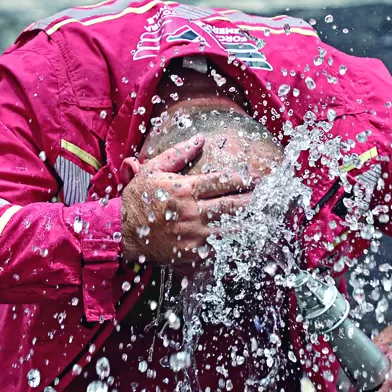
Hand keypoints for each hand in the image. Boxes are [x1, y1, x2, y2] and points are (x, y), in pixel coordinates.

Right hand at [119, 134, 253, 265]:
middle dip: (254, 200)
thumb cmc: (138, 200)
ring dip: (250, 222)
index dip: (242, 178)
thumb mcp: (153, 170)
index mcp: (185, 189)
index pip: (223, 181)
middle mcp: (192, 212)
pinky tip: (248, 239)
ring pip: (231, 228)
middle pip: (232, 204)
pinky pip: (220, 248)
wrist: (122, 232)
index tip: (255, 178)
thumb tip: (199, 138)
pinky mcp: (193, 253)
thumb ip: (178, 154)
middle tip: (269, 197)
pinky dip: (236, 243)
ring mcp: (194, 234)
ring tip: (266, 218)